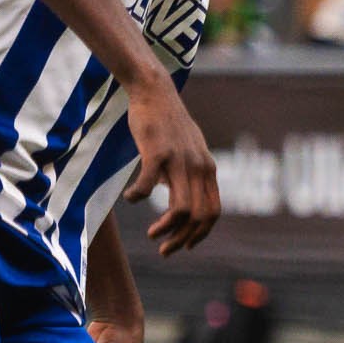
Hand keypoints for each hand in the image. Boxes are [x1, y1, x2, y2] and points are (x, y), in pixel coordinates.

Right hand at [123, 75, 217, 255]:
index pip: (213, 211)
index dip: (202, 233)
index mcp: (208, 169)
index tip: (187, 246)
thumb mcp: (188, 152)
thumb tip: (182, 205)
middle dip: (182, 240)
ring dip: (166, 229)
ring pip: (180, 209)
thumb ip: (190, 176)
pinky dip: (139, 197)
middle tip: (164, 250)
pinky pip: (149, 186)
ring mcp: (180, 161)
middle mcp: (199, 167)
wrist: (155, 92)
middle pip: (199, 217)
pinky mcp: (157, 152)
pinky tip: (130, 198)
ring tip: (152, 234)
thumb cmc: (168, 125)